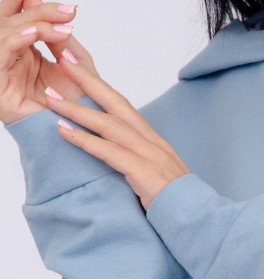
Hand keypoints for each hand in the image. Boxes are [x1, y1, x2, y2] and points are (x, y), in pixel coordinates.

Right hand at [0, 0, 97, 124]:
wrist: (83, 139)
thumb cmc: (78, 106)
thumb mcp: (76, 63)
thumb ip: (61, 37)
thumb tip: (48, 6)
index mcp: (23, 49)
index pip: (16, 13)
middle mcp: (8, 57)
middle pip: (9, 19)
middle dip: (37, 8)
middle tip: (68, 8)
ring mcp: (1, 72)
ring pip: (4, 33)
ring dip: (33, 24)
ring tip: (60, 25)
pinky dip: (14, 41)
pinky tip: (33, 35)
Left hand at [42, 52, 191, 213]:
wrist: (198, 217)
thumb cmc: (175, 201)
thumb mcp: (155, 173)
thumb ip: (137, 159)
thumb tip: (114, 154)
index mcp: (152, 139)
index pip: (122, 105)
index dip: (100, 85)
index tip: (79, 67)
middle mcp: (150, 140)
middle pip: (115, 102)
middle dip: (88, 80)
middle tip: (64, 61)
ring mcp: (148, 154)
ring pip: (108, 124)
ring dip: (77, 110)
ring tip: (51, 99)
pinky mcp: (143, 172)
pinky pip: (108, 152)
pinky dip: (85, 140)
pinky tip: (64, 132)